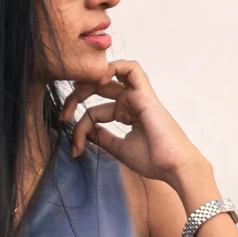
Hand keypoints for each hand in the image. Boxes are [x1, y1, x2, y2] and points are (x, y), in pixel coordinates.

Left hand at [62, 60, 211, 191]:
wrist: (174, 168)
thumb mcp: (119, 148)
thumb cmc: (154, 161)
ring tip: (77, 94)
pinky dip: (114, 68)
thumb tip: (84, 131)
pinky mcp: (145, 94)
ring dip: (90, 80)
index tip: (75, 149)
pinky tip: (100, 81)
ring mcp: (138, 96)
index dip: (80, 127)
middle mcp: (131, 102)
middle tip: (63, 115)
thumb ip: (102, 137)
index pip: (94, 111)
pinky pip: (131, 68)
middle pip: (97, 88)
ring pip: (110, 74)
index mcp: (126, 114)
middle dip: (76, 97)